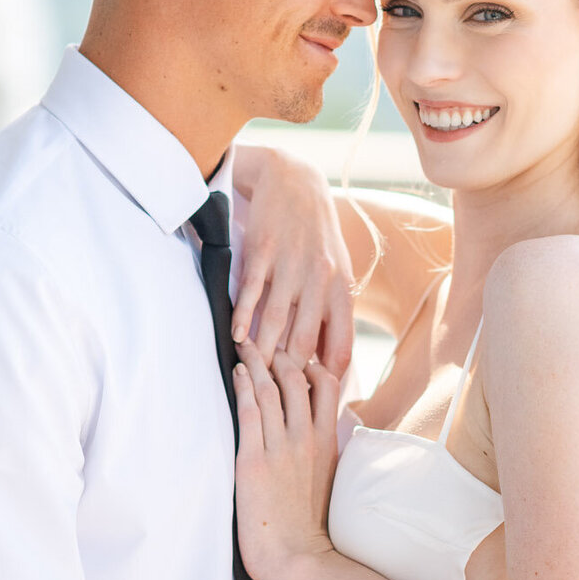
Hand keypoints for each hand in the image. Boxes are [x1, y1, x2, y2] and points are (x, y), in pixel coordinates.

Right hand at [230, 146, 354, 374]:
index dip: (324, 380)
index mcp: (342, 290)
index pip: (339, 349)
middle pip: (303, 344)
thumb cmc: (316, 234)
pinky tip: (236, 337)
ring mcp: (290, 266)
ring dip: (261, 352)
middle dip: (286, 373)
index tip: (308, 398)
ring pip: (275, 322)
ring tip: (251, 372)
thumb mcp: (337, 271)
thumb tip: (328, 363)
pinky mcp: (263, 252)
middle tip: (271, 393)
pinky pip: (251, 293)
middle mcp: (320, 280)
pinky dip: (242, 318)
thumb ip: (333, 315)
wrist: (294, 181)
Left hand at [233, 342, 338, 579]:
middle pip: (296, 378)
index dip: (309, 362)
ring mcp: (281, 448)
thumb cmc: (311, 528)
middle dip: (279, 353)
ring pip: (271, 389)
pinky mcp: (254, 461)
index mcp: (327, 442)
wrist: (299, 557)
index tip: (296, 354)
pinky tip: (236, 373)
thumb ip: (325, 453)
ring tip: (244, 345)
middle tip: (264, 340)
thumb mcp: (329, 482)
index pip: (326, 384)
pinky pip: (250, 412)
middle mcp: (307, 438)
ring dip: (256, 361)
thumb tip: (322, 437)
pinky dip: (244, 386)